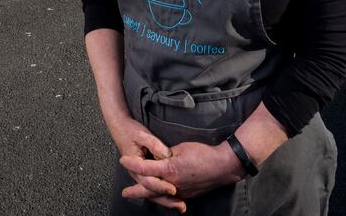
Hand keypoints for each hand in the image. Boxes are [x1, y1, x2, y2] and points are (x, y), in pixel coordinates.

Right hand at [111, 117, 186, 211]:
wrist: (120, 129)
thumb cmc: (130, 131)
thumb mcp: (142, 135)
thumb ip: (155, 145)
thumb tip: (166, 155)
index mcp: (135, 166)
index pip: (149, 181)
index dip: (161, 185)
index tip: (173, 189)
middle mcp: (137, 174)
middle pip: (151, 191)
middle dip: (166, 199)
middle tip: (180, 205)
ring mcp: (140, 175)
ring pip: (152, 192)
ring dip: (166, 199)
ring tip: (180, 205)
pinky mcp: (144, 173)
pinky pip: (153, 186)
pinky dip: (163, 192)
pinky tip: (174, 196)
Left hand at [121, 140, 244, 201]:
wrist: (222, 166)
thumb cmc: (203, 154)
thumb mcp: (182, 148)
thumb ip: (167, 154)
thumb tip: (160, 158)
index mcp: (169, 170)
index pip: (145, 168)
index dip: (132, 164)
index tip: (123, 160)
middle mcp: (172, 184)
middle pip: (149, 189)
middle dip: (135, 191)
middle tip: (125, 192)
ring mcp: (180, 191)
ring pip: (160, 195)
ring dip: (148, 194)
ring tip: (138, 194)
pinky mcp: (187, 194)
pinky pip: (171, 197)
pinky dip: (163, 196)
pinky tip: (160, 196)